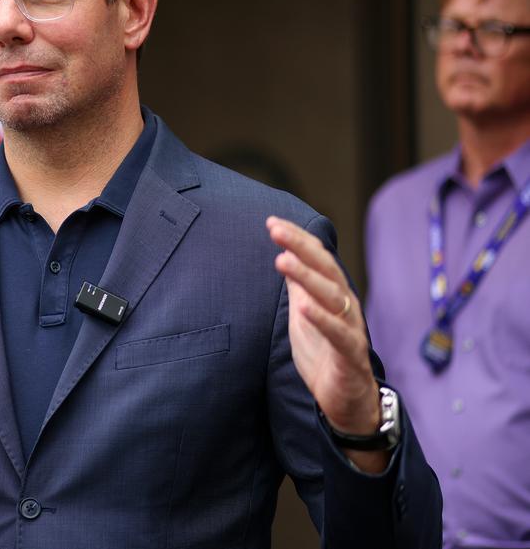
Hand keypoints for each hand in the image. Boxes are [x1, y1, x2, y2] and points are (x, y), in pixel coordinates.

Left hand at [267, 217, 386, 471]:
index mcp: (333, 295)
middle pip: (326, 269)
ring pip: (331, 296)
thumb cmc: (325, 354)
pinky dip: (322, 319)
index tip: (272, 222)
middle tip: (276, 230)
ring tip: (282, 260)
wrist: (348, 400)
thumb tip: (286, 254)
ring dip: (307, 277)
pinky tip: (303, 307)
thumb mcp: (305, 315)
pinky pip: (338, 334)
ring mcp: (350, 328)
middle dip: (301, 247)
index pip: (317, 259)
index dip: (297, 240)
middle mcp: (345, 305)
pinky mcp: (350, 354)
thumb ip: (299, 287)